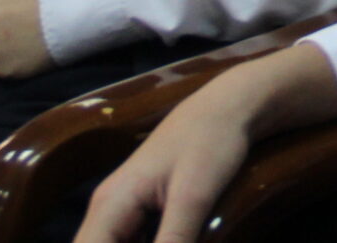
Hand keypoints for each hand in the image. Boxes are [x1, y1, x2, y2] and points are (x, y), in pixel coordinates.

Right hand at [76, 48, 336, 242]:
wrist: (229, 107)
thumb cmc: (211, 142)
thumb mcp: (193, 197)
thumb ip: (174, 241)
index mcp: (110, 206)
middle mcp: (107, 210)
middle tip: (173, 241)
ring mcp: (121, 211)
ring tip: (176, 239)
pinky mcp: (140, 213)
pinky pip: (129, 242)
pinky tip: (176, 241)